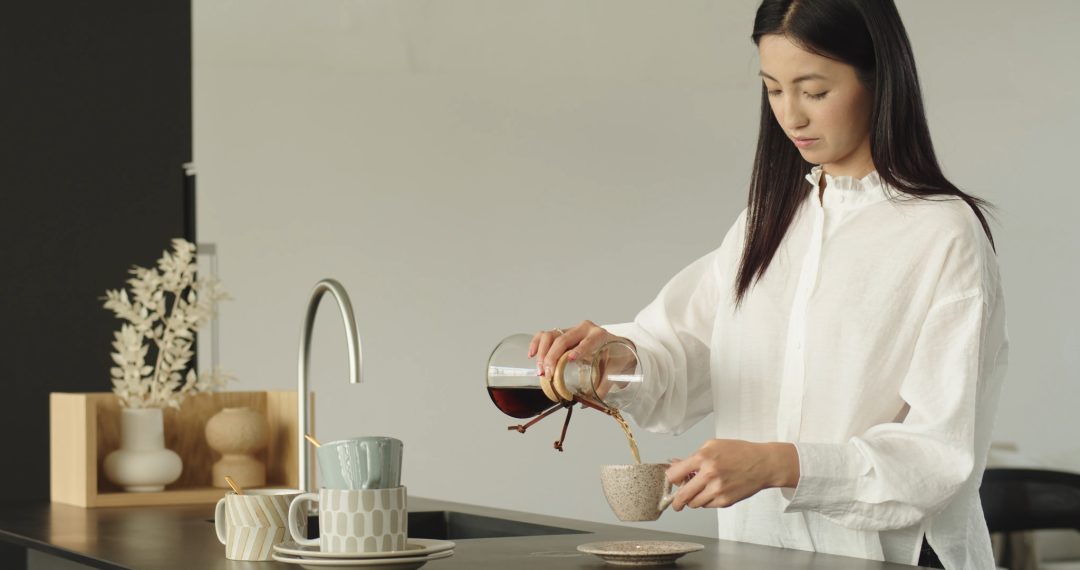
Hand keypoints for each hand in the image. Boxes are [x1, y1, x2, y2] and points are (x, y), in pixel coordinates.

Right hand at [527, 321, 633, 396]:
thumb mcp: (614, 371)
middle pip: (563, 339)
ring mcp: (571, 330)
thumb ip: (603, 387)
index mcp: (599, 336)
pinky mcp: (562, 333)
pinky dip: (536, 343)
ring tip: (540, 370)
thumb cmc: (615, 357)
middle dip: (552, 357)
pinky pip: (545, 335)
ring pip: (551, 336)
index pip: (587, 342)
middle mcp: (584, 330)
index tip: (570, 359)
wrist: (617, 347)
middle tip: (547, 374)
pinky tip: (532, 354)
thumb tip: (586, 403)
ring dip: (542, 353)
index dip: (579, 349)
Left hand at [665, 440, 799, 510]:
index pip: (675, 474)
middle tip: (676, 504)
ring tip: (699, 492)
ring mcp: (717, 490)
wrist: (763, 464)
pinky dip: (707, 501)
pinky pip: (708, 505)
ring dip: (693, 500)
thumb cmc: (739, 452)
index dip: (672, 479)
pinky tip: (714, 491)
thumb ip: (692, 457)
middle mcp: (709, 475)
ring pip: (694, 503)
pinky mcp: (725, 501)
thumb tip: (675, 465)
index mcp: (703, 458)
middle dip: (676, 502)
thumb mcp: (712, 446)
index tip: (673, 481)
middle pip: (682, 495)